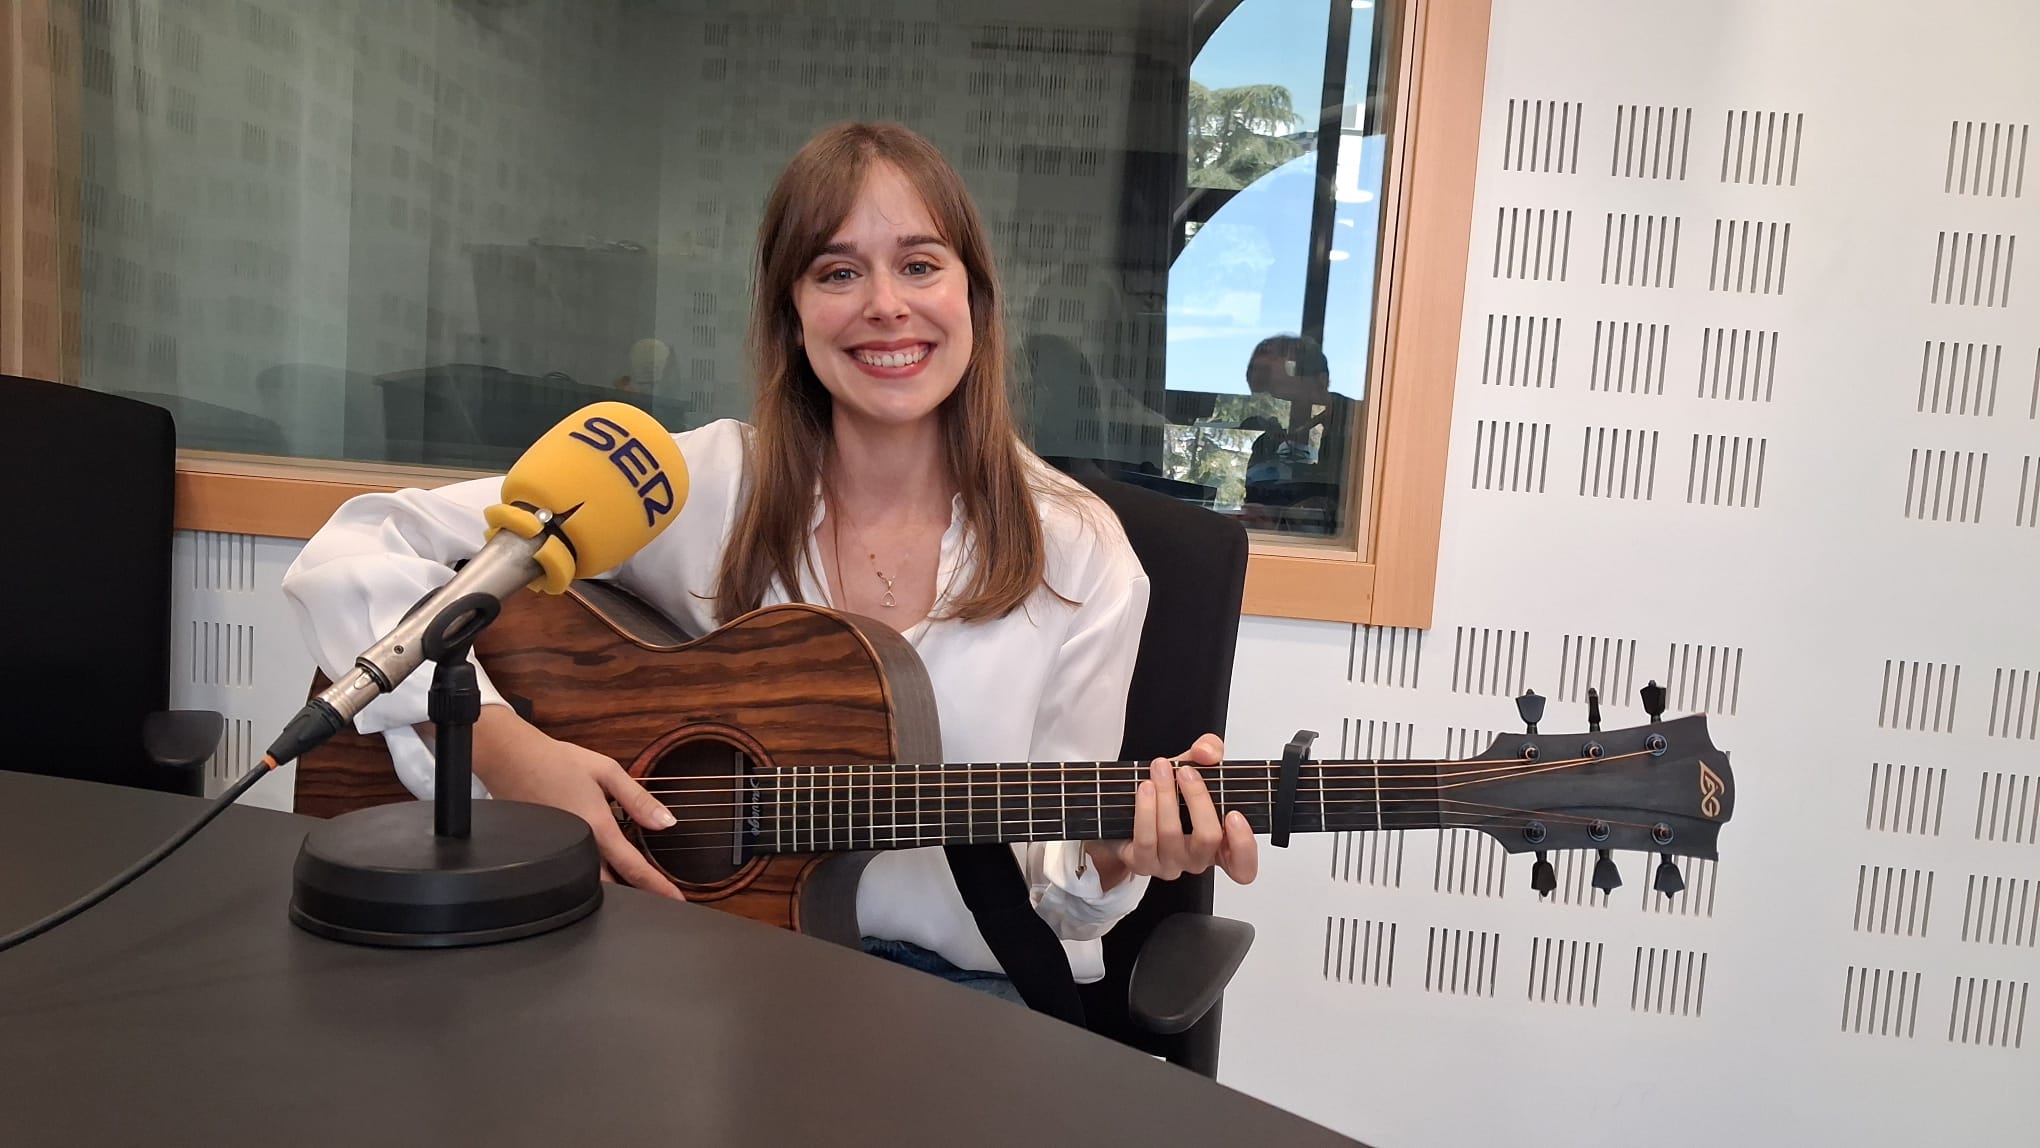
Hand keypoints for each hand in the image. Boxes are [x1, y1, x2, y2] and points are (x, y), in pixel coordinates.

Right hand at [464, 705, 685, 900]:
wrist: (510, 759)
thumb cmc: (557, 761)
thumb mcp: (607, 771)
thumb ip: (638, 799)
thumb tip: (666, 822)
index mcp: (597, 827)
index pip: (633, 867)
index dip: (658, 888)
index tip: (677, 902)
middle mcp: (578, 846)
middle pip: (611, 887)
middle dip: (637, 900)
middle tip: (660, 906)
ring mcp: (558, 853)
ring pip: (589, 885)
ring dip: (615, 894)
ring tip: (638, 896)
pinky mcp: (545, 852)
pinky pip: (572, 874)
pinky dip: (591, 881)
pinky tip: (605, 876)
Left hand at [1084, 733, 1258, 890]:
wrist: (1128, 808)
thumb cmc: (1170, 794)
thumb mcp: (1194, 765)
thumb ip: (1209, 750)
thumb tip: (1206, 752)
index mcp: (1219, 844)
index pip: (1243, 865)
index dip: (1244, 845)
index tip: (1234, 815)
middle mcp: (1196, 858)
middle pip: (1208, 839)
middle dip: (1197, 799)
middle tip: (1186, 772)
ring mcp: (1169, 864)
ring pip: (1172, 835)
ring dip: (1166, 796)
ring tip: (1160, 769)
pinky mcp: (1141, 862)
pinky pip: (1146, 840)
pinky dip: (1145, 809)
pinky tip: (1145, 788)